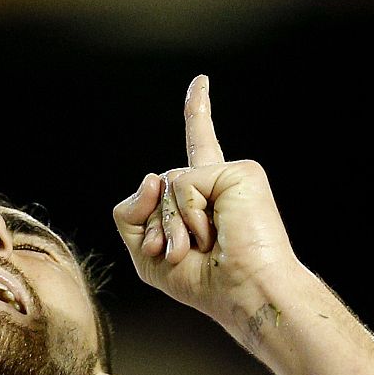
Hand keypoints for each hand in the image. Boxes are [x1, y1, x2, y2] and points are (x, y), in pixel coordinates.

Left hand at [113, 76, 300, 336]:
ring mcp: (229, 174)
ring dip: (170, 226)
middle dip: (154, 227)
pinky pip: (183, 184)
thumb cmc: (201, 282)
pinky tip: (213, 233)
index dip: (198, 114)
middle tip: (184, 255)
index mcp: (204, 197)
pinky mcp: (239, 173)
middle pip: (154, 187)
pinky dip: (187, 215)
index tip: (201, 83)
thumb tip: (152, 176)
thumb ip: (130, 215)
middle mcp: (218, 180)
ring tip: (202, 246)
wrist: (243, 291)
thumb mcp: (145, 255)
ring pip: (164, 184)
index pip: (196, 148)